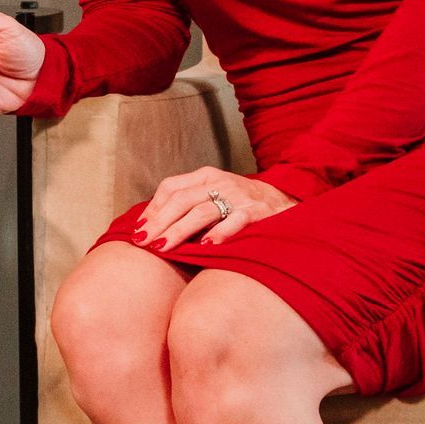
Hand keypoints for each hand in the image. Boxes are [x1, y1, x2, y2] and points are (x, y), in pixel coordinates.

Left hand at [132, 166, 294, 253]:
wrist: (286, 201)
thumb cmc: (241, 203)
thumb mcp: (213, 194)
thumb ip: (186, 204)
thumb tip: (150, 226)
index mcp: (205, 176)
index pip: (171, 187)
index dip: (152, 208)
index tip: (138, 229)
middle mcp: (220, 183)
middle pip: (181, 200)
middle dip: (159, 223)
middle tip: (143, 242)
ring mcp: (238, 197)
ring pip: (202, 211)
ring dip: (180, 230)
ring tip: (163, 247)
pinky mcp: (256, 213)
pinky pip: (235, 222)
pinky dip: (220, 233)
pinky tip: (206, 247)